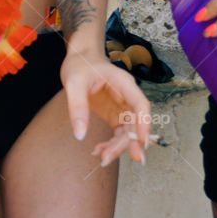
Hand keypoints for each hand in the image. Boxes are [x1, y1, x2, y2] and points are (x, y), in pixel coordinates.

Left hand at [61, 50, 150, 165]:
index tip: (140, 143)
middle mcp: (128, 97)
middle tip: (108, 158)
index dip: (143, 124)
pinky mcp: (116, 115)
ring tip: (101, 157)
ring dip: (118, 147)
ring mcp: (123, 107)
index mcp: (124, 83)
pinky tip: (99, 150)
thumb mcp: (73, 83)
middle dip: (126, 143)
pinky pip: (119, 134)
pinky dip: (111, 144)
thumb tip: (80, 135)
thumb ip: (77, 107)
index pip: (140, 105)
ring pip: (128, 132)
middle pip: (135, 124)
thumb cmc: (80, 66)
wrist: (80, 59)